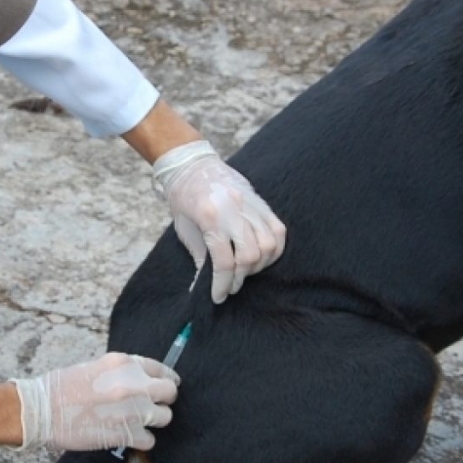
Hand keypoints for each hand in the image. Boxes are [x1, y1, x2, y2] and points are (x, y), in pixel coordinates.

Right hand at [10, 353, 177, 450]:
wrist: (41, 409)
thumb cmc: (61, 387)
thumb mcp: (96, 366)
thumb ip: (122, 372)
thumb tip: (141, 381)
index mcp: (125, 363)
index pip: (161, 369)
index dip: (164, 379)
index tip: (164, 386)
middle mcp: (134, 384)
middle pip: (170, 392)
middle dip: (163, 399)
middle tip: (153, 406)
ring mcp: (133, 410)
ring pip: (164, 417)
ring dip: (153, 421)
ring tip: (136, 422)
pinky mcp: (126, 434)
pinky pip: (150, 440)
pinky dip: (141, 441)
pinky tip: (127, 437)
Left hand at [153, 141, 286, 302]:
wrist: (192, 165)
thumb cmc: (184, 199)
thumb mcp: (184, 230)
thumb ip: (200, 257)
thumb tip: (206, 286)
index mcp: (210, 216)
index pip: (224, 260)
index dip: (223, 284)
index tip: (219, 297)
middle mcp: (234, 209)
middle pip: (250, 255)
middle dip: (241, 277)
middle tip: (231, 285)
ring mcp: (251, 204)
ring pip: (268, 244)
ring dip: (259, 265)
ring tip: (245, 270)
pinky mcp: (261, 202)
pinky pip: (278, 230)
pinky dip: (273, 249)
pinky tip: (261, 257)